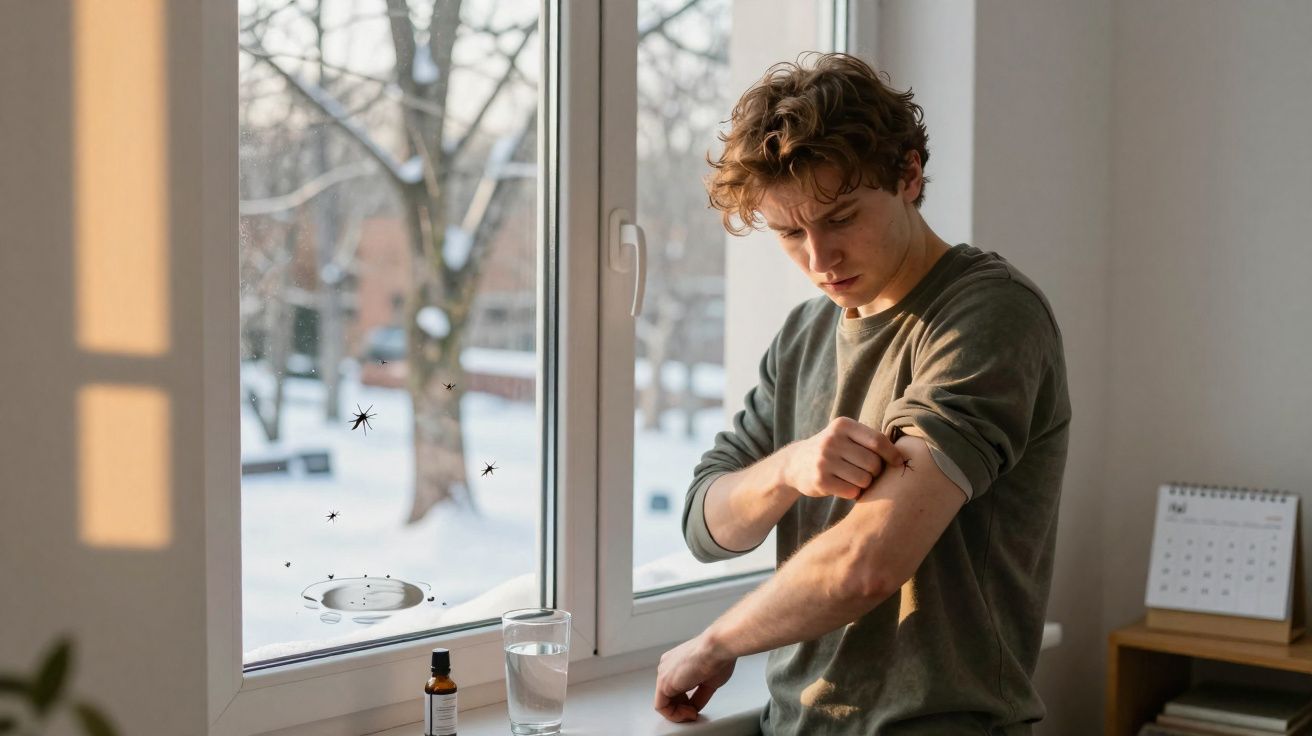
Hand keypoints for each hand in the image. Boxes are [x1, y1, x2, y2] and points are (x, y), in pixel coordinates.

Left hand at [654, 634, 736, 722]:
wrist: (717, 648)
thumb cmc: (717, 656)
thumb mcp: (708, 682)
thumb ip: (698, 696)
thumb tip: (695, 707)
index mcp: (675, 662)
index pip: (675, 688)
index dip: (686, 702)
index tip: (696, 707)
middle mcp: (666, 666)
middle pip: (668, 696)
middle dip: (682, 708)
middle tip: (694, 712)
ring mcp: (663, 674)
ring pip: (663, 702)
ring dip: (678, 712)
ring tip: (692, 712)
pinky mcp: (663, 683)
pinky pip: (661, 707)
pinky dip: (674, 715)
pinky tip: (688, 713)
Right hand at [780, 417, 906, 500]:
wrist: (795, 463)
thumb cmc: (833, 450)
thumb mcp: (845, 436)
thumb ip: (869, 439)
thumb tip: (906, 451)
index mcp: (843, 425)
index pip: (878, 441)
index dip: (892, 454)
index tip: (899, 463)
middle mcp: (832, 440)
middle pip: (873, 463)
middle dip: (875, 472)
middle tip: (867, 473)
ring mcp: (824, 460)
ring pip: (864, 479)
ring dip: (864, 484)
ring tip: (854, 479)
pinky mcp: (820, 480)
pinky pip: (851, 492)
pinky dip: (853, 493)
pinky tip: (844, 487)